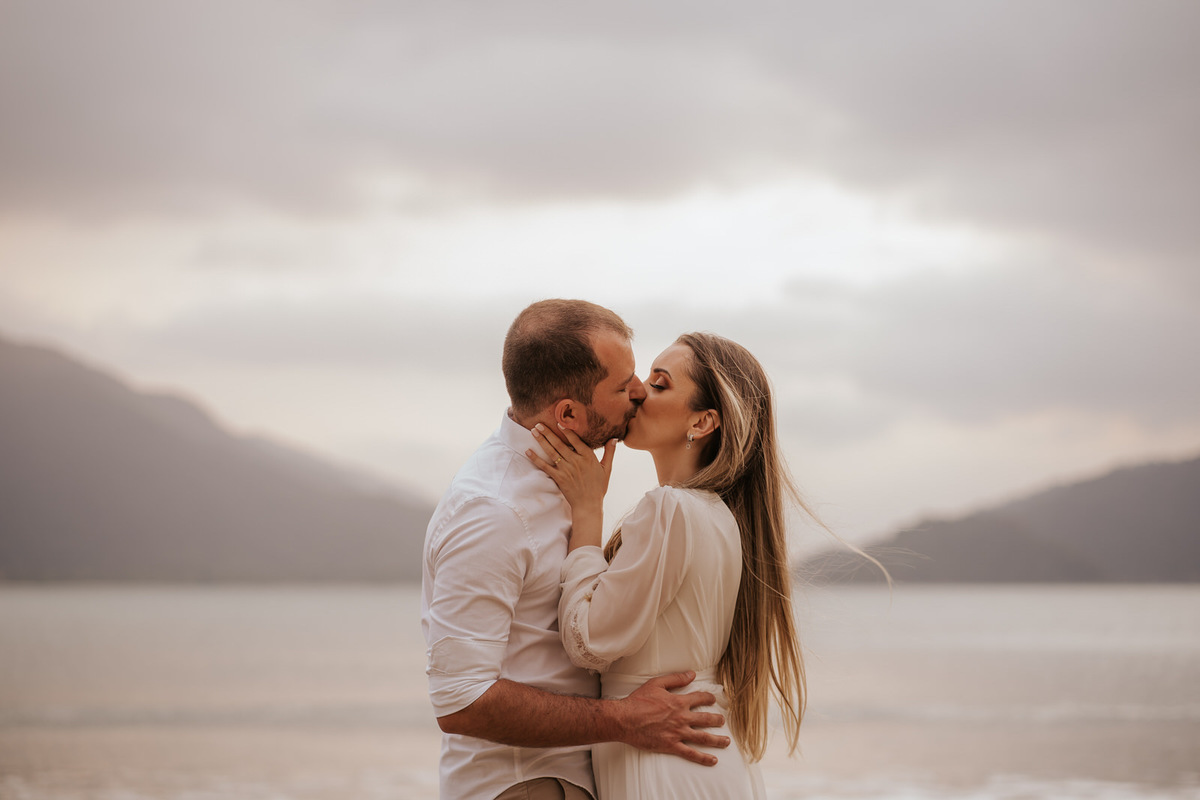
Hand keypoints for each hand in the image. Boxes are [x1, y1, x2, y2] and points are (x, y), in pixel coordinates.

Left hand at [526, 423, 614, 515]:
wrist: (588, 505)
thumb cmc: (598, 487)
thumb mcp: (607, 469)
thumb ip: (609, 452)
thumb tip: (614, 439)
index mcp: (588, 458)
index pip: (576, 440)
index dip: (567, 431)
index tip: (559, 422)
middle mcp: (576, 461)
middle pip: (560, 444)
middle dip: (548, 433)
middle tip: (539, 423)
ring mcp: (566, 470)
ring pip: (552, 452)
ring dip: (542, 441)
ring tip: (534, 431)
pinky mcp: (558, 478)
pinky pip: (545, 466)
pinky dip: (536, 459)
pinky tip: (528, 451)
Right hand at [615, 671, 729, 765]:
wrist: (625, 719)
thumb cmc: (638, 701)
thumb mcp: (656, 683)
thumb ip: (675, 678)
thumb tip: (692, 674)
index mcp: (679, 702)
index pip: (700, 698)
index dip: (708, 698)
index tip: (713, 700)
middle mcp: (682, 718)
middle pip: (706, 719)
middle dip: (717, 720)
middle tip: (723, 721)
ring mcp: (678, 733)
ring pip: (703, 738)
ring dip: (717, 740)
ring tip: (726, 741)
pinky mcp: (671, 746)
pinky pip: (691, 753)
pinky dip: (703, 758)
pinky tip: (713, 760)